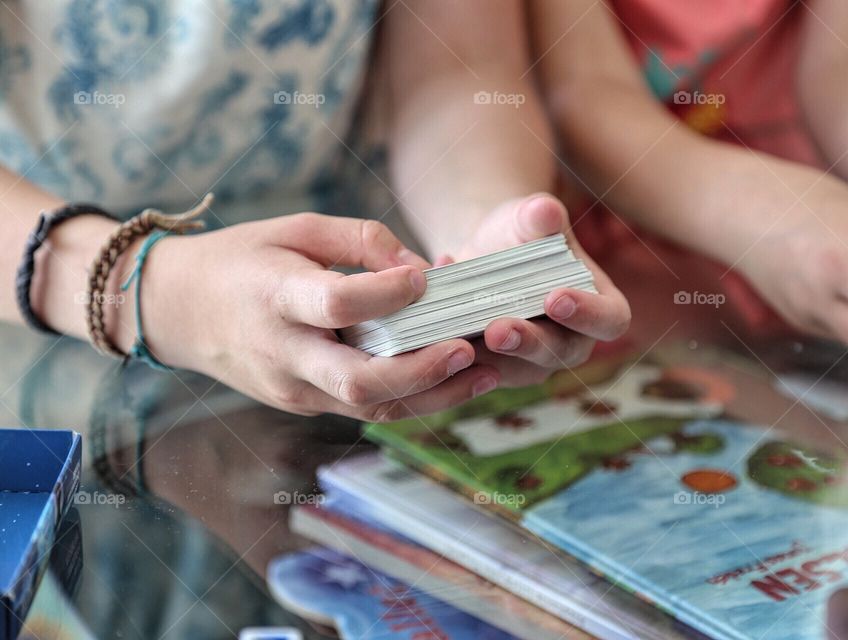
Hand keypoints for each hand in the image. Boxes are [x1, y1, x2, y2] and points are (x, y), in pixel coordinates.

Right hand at [145, 214, 498, 418]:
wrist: (179, 311)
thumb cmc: (242, 259)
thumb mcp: (293, 228)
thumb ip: (359, 238)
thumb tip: (419, 267)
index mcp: (275, 297)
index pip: (337, 304)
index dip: (387, 294)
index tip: (427, 278)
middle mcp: (284, 353)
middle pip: (358, 381)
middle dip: (421, 370)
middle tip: (467, 348)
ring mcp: (292, 389)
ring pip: (369, 408)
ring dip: (432, 396)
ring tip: (484, 374)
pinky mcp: (302, 404)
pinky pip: (363, 409)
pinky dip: (410, 399)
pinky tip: (451, 381)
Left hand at [450, 193, 630, 386]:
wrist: (486, 252)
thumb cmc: (523, 233)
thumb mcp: (530, 217)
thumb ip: (540, 216)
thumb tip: (544, 212)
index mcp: (601, 307)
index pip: (608, 320)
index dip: (587, 314)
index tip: (555, 297)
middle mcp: (573, 343)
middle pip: (559, 353)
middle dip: (527, 342)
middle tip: (497, 330)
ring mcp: (534, 362)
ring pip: (515, 370)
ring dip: (485, 357)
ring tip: (456, 331)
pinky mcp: (496, 370)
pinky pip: (477, 370)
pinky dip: (454, 348)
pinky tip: (431, 320)